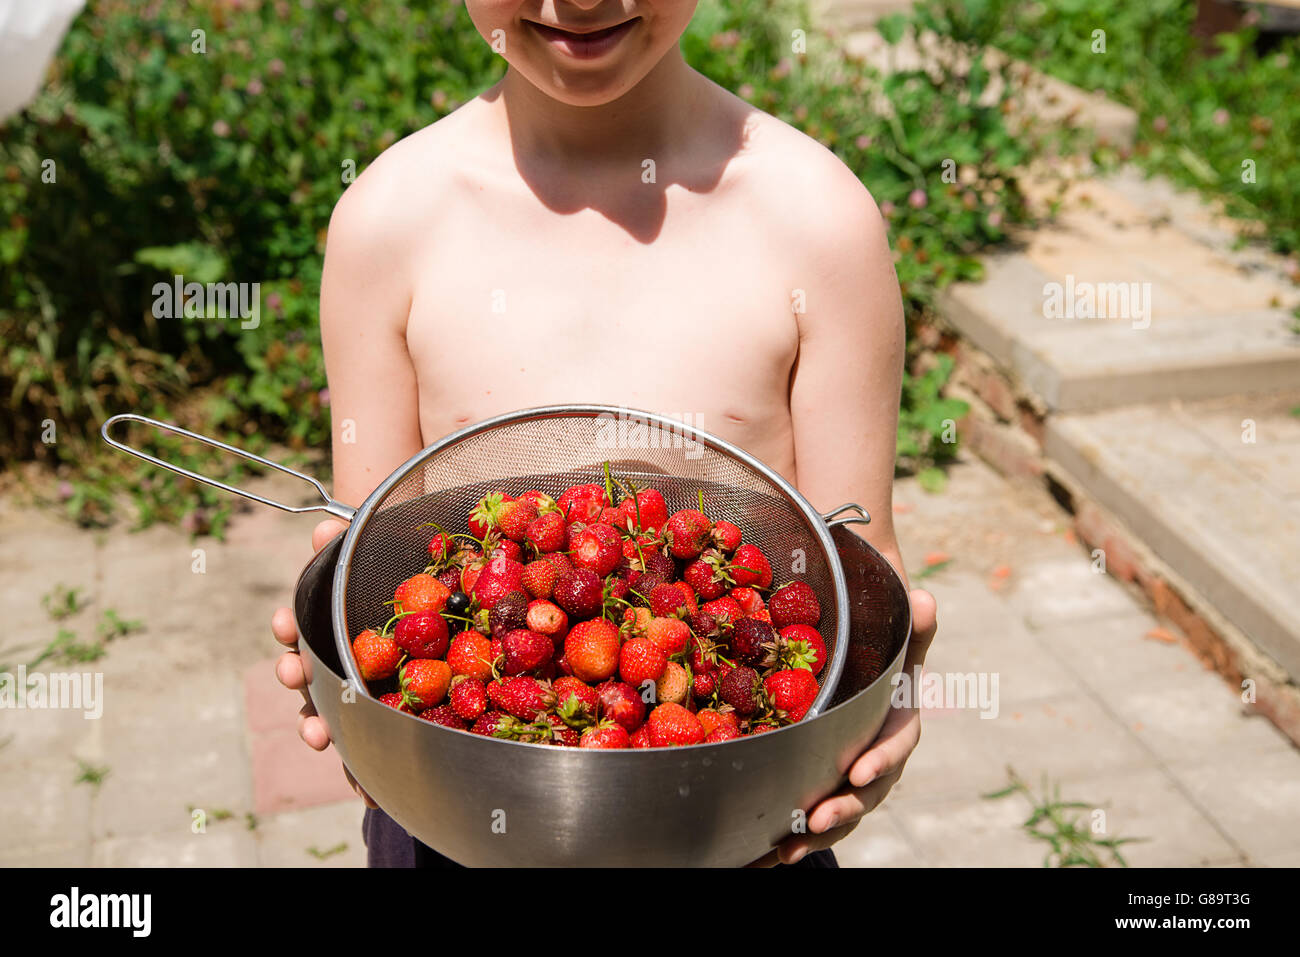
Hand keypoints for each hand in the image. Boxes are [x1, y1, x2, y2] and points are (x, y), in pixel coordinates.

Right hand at [270, 517, 376, 807]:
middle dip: (299, 676)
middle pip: (312, 675)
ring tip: (317, 734)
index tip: (283, 624)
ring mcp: (366, 696)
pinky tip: (366, 793)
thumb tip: (324, 530)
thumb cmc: (404, 580)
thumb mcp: (382, 557)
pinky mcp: (396, 725)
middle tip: (293, 673)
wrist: (442, 597)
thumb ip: (351, 544)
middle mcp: (344, 663)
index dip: (291, 629)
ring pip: (334, 716)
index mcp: (337, 625)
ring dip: (319, 726)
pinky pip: (376, 751)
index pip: (304, 630)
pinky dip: (364, 774)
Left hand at [751, 587, 937, 865]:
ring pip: (839, 813)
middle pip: (867, 793)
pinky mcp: (821, 786)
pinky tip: (761, 857)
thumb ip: (911, 626)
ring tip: (789, 850)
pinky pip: (808, 818)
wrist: (857, 670)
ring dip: (816, 835)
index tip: (859, 771)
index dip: (881, 760)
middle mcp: (876, 758)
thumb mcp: (895, 639)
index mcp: (896, 725)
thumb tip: (928, 599)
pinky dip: (788, 839)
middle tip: (817, 820)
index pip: (896, 746)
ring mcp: (848, 778)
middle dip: (844, 809)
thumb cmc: (878, 654)